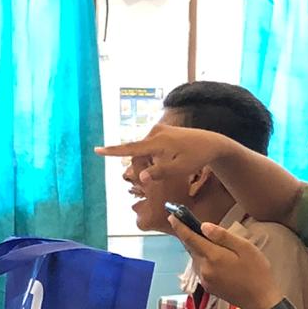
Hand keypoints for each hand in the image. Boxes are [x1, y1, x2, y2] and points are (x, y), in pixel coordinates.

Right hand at [96, 123, 231, 185]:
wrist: (211, 143)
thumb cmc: (197, 157)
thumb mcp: (180, 169)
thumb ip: (160, 173)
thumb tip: (141, 178)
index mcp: (159, 141)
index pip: (132, 148)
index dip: (113, 151)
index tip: (96, 150)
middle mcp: (155, 132)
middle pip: (137, 155)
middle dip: (142, 168)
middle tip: (158, 179)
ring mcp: (157, 130)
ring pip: (143, 152)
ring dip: (148, 163)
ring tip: (169, 168)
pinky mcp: (160, 131)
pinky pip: (149, 147)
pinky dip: (152, 157)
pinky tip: (167, 161)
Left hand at [171, 217, 280, 308]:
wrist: (261, 301)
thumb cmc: (257, 272)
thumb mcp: (246, 248)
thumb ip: (223, 236)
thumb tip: (204, 226)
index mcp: (213, 257)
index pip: (190, 238)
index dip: (180, 226)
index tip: (172, 216)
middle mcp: (204, 269)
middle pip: (192, 248)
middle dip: (190, 236)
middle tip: (191, 224)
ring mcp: (205, 279)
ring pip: (197, 258)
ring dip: (199, 248)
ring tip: (210, 241)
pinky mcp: (209, 287)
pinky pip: (202, 268)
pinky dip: (204, 259)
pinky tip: (217, 258)